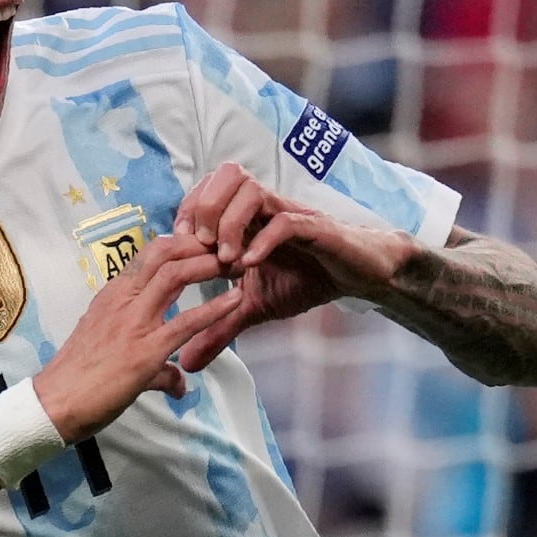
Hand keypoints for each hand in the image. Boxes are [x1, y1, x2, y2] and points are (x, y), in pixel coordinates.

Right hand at [32, 229, 233, 442]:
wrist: (56, 404)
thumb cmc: (77, 380)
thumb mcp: (111, 354)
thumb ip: (153, 363)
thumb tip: (177, 382)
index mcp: (113, 295)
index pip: (149, 254)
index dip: (180, 244)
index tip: (204, 246)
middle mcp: (122, 300)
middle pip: (164, 252)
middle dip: (198, 243)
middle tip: (226, 246)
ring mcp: (134, 323)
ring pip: (175, 274)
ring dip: (208, 264)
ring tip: (234, 263)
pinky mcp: (146, 351)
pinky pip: (187, 322)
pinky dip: (216, 308)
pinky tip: (237, 299)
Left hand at [174, 159, 414, 339]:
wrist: (358, 276)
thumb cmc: (306, 280)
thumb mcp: (253, 308)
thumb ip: (219, 329)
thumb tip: (187, 362)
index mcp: (247, 217)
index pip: (207, 189)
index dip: (188, 211)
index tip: (179, 247)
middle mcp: (265, 208)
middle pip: (227, 175)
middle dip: (205, 207)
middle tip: (199, 247)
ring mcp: (289, 215)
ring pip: (252, 190)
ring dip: (230, 222)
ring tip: (225, 259)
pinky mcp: (315, 229)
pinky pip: (286, 223)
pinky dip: (264, 241)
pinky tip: (251, 266)